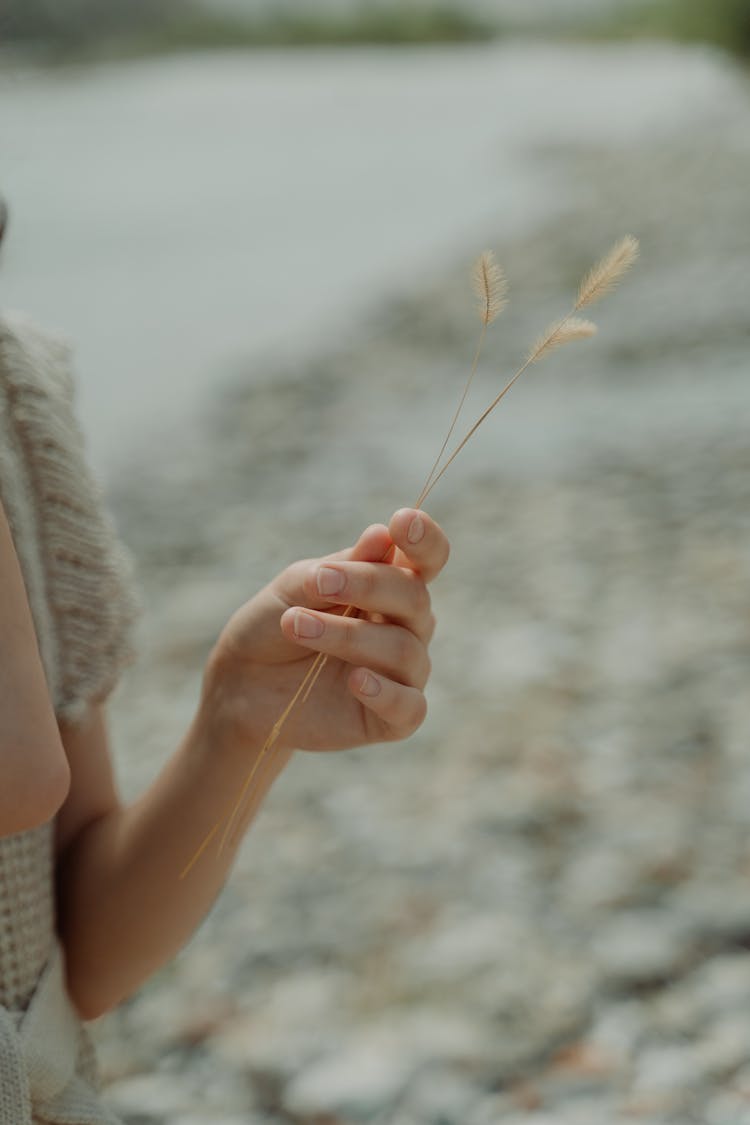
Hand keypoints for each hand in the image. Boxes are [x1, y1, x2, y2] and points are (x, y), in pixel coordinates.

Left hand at [204, 509, 448, 754]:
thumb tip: (381, 536)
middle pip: (415, 598)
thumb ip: (339, 568)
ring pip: (404, 650)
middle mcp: (405, 626)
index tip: (400, 521)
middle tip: (318, 583)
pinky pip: (410, 707)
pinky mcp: (390, 719)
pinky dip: (386, 693)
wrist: (241, 683)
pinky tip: (356, 680)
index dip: (425, 539)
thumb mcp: (295, 587)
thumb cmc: (273, 625)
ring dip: (349, 635)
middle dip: (369, 585)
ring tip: (296, 625)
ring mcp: (402, 673)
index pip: (427, 559)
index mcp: (390, 585)